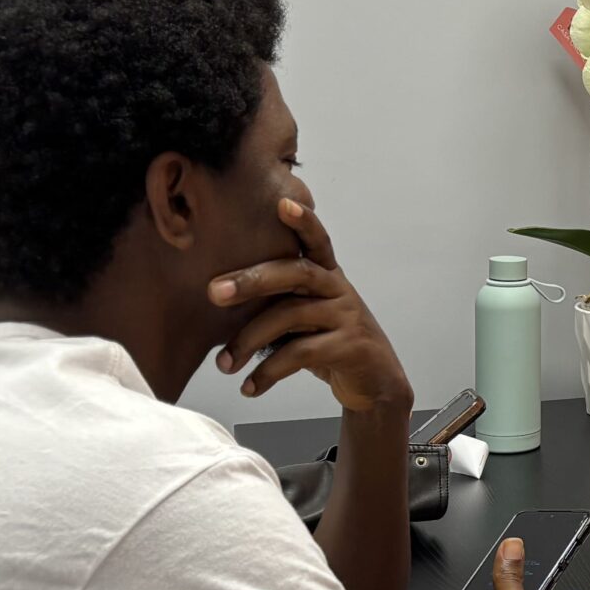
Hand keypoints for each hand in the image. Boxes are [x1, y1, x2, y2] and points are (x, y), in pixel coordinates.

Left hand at [209, 195, 413, 411]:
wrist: (375, 382)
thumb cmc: (329, 343)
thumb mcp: (306, 317)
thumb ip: (279, 301)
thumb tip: (220, 296)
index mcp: (327, 276)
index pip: (317, 241)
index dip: (303, 221)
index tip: (282, 203)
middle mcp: (339, 290)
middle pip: (295, 272)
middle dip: (252, 279)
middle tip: (214, 292)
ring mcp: (347, 317)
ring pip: (291, 316)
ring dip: (249, 339)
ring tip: (224, 363)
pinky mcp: (350, 347)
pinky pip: (300, 353)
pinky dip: (268, 372)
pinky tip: (250, 386)